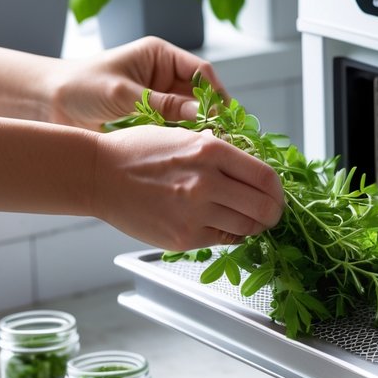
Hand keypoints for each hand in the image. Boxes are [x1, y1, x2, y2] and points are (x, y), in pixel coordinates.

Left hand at [50, 37, 228, 130]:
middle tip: (220, 137)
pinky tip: (187, 151)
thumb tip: (200, 114)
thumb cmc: (79, 87)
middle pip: (199, 95)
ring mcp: (158, 99)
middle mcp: (163, 76)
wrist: (48, 105)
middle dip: (210, 115)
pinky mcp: (150, 120)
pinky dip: (181, 139)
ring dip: (197, 129)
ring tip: (205, 147)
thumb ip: (162, 104)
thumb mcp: (122, 94)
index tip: (224, 115)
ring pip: (190, 114)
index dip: (215, 92)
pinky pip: (174, 129)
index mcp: (159, 56)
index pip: (199, 71)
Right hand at [92, 125, 284, 248]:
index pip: (266, 177)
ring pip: (246, 228)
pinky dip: (227, 235)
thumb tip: (253, 169)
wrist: (99, 174)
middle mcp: (206, 182)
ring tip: (247, 220)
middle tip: (271, 214)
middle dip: (273, 214)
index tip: (276, 195)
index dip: (278, 191)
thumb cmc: (139, 152)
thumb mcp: (185, 136)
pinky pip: (221, 240)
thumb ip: (220, 152)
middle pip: (264, 208)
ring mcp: (194, 213)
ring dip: (253, 227)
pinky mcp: (183, 237)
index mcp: (211, 150)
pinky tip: (219, 225)